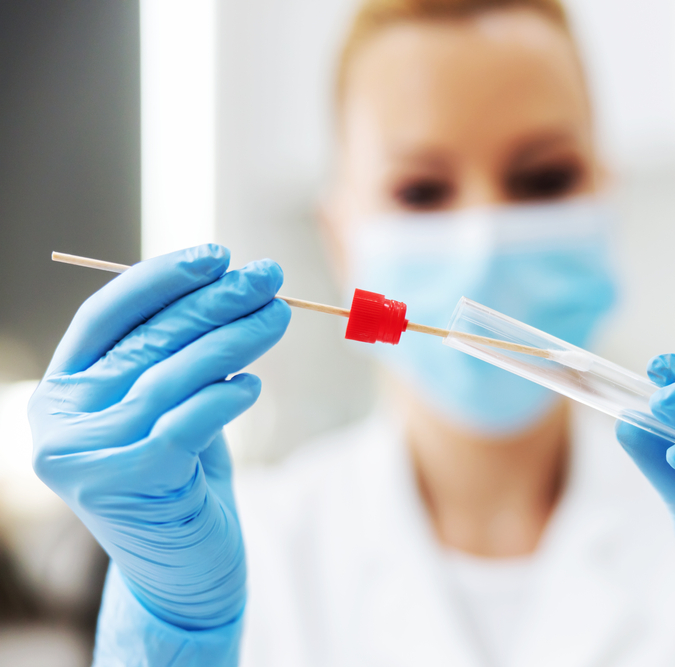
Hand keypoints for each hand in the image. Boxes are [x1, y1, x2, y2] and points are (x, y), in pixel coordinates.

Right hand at [29, 245, 290, 629]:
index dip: (162, 278)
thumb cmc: (183, 478)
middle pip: (147, 340)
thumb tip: (227, 283)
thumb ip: (176, 356)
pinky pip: (184, 425)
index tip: (217, 256)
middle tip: (269, 276)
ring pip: (171, 377)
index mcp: (63, 390)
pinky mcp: (127, 486)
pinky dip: (222, 399)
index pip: (106, 314)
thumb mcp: (170, 408)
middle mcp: (61, 422)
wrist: (184, 572)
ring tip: (278, 316)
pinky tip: (253, 385)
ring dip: (233, 340)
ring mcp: (86, 458)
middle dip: (215, 302)